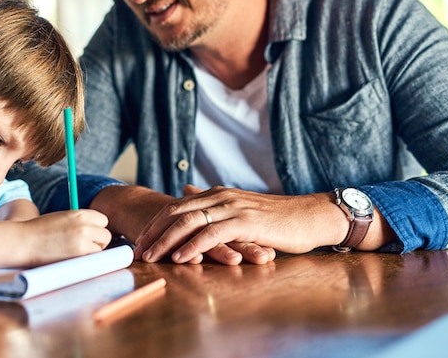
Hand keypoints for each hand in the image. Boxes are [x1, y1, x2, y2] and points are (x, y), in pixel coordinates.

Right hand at [25, 209, 111, 264]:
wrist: (24, 242)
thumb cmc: (41, 230)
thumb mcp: (63, 217)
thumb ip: (81, 221)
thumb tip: (99, 230)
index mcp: (80, 214)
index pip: (103, 220)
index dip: (97, 228)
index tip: (89, 233)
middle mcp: (85, 226)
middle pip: (106, 235)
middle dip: (97, 241)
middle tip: (83, 245)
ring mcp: (83, 242)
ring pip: (101, 249)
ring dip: (92, 252)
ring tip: (75, 252)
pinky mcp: (79, 257)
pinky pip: (92, 260)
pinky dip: (86, 261)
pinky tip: (72, 258)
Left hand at [134, 185, 341, 264]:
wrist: (310, 217)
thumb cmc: (277, 218)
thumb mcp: (240, 208)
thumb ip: (211, 202)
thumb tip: (185, 190)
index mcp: (217, 194)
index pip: (177, 206)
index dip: (155, 223)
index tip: (140, 240)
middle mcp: (221, 196)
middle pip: (177, 212)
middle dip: (153, 231)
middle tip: (137, 250)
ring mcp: (233, 207)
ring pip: (190, 221)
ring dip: (166, 240)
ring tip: (151, 256)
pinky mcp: (246, 222)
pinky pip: (212, 233)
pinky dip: (193, 246)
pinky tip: (181, 258)